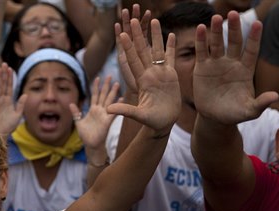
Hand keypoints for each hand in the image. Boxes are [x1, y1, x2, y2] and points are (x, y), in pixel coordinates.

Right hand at [0, 63, 25, 135]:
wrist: (0, 134)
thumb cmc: (8, 127)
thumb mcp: (17, 115)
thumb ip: (21, 104)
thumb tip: (26, 94)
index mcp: (8, 101)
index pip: (9, 87)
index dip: (10, 78)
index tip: (10, 69)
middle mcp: (2, 100)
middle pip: (3, 84)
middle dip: (4, 74)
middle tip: (4, 64)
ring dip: (0, 77)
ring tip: (1, 68)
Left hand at [71, 76, 119, 149]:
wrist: (91, 145)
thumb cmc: (86, 135)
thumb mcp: (78, 122)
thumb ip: (76, 112)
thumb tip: (70, 104)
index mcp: (93, 110)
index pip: (95, 95)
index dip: (96, 86)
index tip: (97, 77)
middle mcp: (100, 110)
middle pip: (104, 95)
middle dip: (107, 85)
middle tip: (110, 75)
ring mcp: (105, 115)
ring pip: (109, 101)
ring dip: (113, 93)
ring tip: (117, 84)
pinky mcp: (107, 121)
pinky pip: (113, 112)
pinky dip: (117, 106)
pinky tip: (121, 99)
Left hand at [107, 18, 179, 135]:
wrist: (162, 124)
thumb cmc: (151, 121)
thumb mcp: (137, 115)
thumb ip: (124, 110)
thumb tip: (108, 110)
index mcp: (142, 80)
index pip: (133, 60)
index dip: (128, 47)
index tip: (122, 33)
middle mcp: (149, 74)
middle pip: (143, 51)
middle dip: (139, 35)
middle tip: (134, 19)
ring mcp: (160, 74)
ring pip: (157, 50)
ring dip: (155, 36)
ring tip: (153, 20)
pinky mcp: (171, 76)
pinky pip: (170, 58)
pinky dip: (171, 47)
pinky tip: (171, 34)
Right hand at [193, 12, 277, 123]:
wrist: (213, 117)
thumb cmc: (233, 114)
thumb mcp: (249, 111)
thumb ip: (260, 103)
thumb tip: (274, 96)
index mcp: (245, 71)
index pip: (251, 51)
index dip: (254, 38)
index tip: (258, 24)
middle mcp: (231, 63)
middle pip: (234, 42)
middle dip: (233, 29)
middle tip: (233, 14)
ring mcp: (216, 64)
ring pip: (217, 44)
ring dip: (216, 31)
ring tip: (215, 18)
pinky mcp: (202, 67)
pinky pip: (201, 51)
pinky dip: (200, 40)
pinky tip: (200, 29)